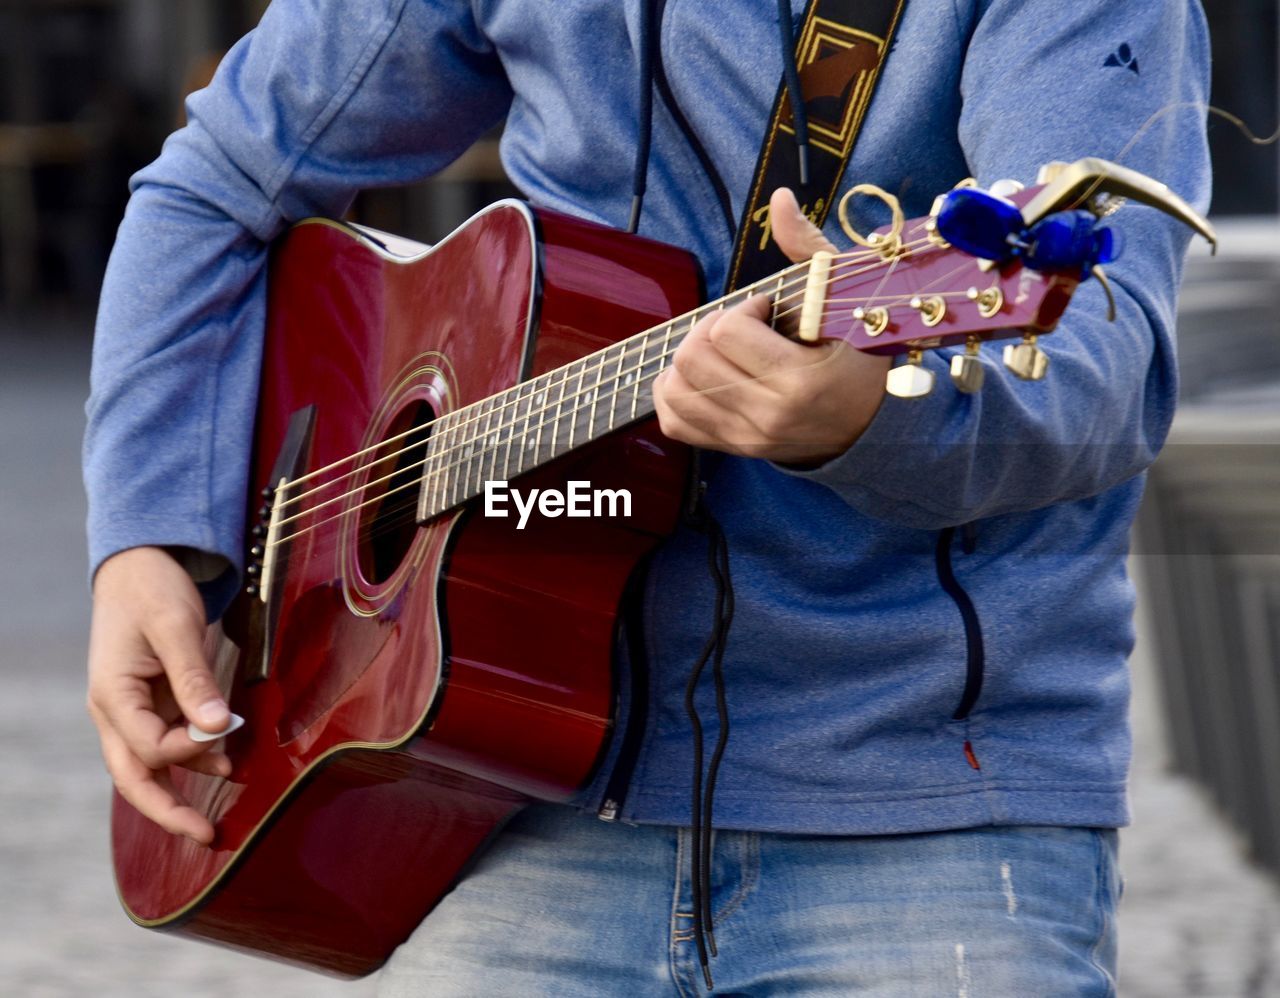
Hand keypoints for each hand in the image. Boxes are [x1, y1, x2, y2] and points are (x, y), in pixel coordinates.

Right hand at [87, 546, 232, 843]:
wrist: (142, 565)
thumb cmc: (153, 590)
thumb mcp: (175, 627)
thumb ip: (194, 678)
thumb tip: (216, 728)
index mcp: (111, 695)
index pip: (148, 746)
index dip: (188, 749)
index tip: (224, 730)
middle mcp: (115, 712)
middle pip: (135, 777)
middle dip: (168, 811)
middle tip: (207, 836)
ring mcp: (132, 711)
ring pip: (153, 764)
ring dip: (189, 778)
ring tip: (235, 779)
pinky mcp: (152, 704)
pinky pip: (168, 742)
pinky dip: (194, 755)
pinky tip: (224, 758)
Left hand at [653, 187, 890, 466]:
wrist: (874, 423)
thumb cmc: (861, 353)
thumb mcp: (843, 297)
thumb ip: (807, 247)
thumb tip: (779, 199)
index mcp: (798, 380)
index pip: (726, 332)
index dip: (742, 308)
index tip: (765, 309)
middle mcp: (768, 415)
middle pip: (691, 359)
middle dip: (709, 329)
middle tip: (740, 327)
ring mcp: (748, 436)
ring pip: (674, 390)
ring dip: (689, 359)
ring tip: (722, 351)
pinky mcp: (734, 447)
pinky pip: (675, 422)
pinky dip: (675, 393)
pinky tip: (702, 375)